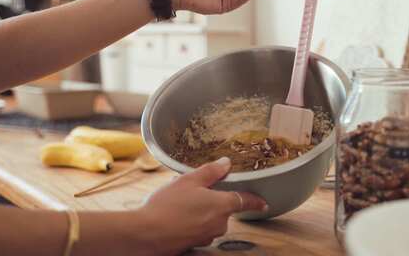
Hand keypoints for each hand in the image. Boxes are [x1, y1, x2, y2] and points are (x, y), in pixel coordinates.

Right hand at [139, 157, 266, 254]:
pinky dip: (191, 223)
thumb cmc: (167, 206)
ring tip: (178, 204)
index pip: (246, 201)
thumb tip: (226, 163)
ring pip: (210, 220)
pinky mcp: (194, 245)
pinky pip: (198, 230)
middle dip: (212, 200)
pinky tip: (175, 217)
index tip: (263, 202)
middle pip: (224, 209)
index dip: (255, 201)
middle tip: (192, 191)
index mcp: (222, 206)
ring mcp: (206, 237)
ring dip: (200, 212)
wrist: (146, 234)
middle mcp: (219, 224)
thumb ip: (211, 171)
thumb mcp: (189, 180)